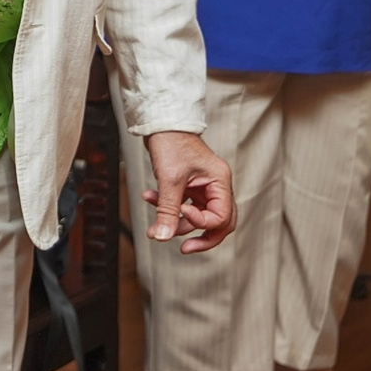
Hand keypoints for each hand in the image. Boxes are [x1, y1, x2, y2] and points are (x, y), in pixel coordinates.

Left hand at [141, 129, 234, 253]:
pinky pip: (183, 204)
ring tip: (154, 223)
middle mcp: (216, 185)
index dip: (201, 223)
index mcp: (220, 181)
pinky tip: (149, 197)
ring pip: (197, 215)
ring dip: (175, 219)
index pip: (221, 217)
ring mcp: (204, 186)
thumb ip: (168, 211)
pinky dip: (167, 206)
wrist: (159, 122)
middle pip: (219, 222)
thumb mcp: (170, 179)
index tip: (181, 214)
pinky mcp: (190, 185)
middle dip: (201, 236)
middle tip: (185, 248)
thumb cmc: (171, 142)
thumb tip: (162, 237)